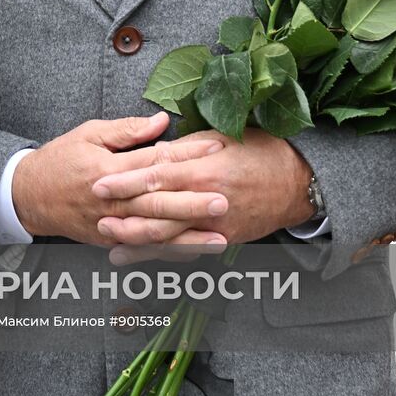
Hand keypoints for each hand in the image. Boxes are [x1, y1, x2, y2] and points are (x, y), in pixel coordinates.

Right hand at [11, 112, 229, 246]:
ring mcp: (110, 226)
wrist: (29, 196)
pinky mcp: (109, 242)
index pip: (154, 161)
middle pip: (158, 202)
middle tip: (224, 200)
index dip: (186, 155)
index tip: (214, 148)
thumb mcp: (89, 133)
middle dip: (192, 203)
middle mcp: (112, 200)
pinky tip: (194, 254)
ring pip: (154, 233)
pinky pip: (143, 250)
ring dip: (188, 236)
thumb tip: (162, 121)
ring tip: (219, 236)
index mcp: (108, 168)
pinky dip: (168, 254)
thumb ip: (127, 130)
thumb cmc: (60, 159)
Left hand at [91, 127, 314, 257]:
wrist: (299, 183)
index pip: (156, 176)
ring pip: (169, 238)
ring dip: (137, 241)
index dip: (126, 181)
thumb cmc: (262, 152)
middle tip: (95, 214)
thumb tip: (156, 149)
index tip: (99, 182)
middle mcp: (207, 201)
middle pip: (158, 212)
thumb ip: (189, 147)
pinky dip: (162, 256)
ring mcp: (216, 226)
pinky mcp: (224, 241)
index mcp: (205, 169)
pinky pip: (188, 251)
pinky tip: (142, 257)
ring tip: (110, 242)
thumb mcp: (225, 138)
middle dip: (124, 215)